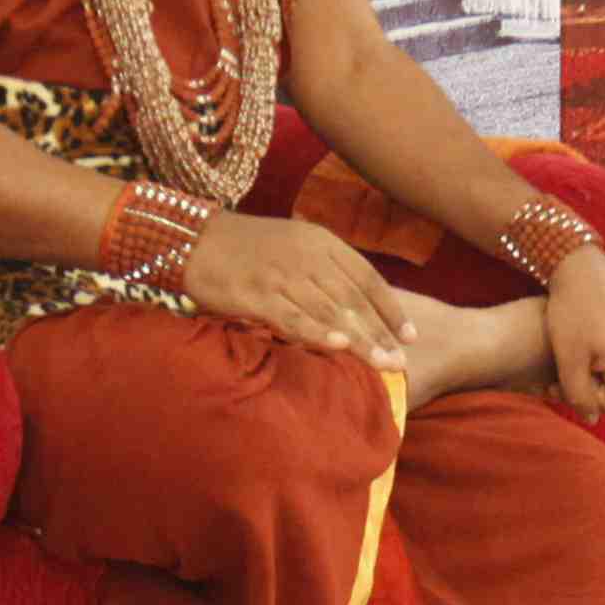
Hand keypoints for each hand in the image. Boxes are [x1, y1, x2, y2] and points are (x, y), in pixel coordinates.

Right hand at [183, 209, 412, 366]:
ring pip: (330, 310)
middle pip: (353, 299)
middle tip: (401, 361)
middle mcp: (308, 256)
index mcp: (321, 242)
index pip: (367, 277)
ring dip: (360, 340)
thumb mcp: (294, 245)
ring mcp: (283, 274)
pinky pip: (293, 316)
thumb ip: (324, 270)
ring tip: (383, 364)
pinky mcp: (257, 293)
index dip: (390, 308)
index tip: (409, 335)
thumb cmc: (246, 248)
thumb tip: (354, 308)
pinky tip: (339, 346)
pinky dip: (317, 332)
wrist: (195, 240)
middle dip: (380, 332)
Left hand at [544, 245, 604, 426]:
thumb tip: (591, 419)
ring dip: (592, 370)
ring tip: (571, 353)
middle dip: (590, 386)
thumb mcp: (570, 361)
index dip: (587, 401)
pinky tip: (581, 338)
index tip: (564, 382)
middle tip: (563, 370)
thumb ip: (579, 396)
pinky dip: (599, 353)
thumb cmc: (572, 313)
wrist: (580, 265)